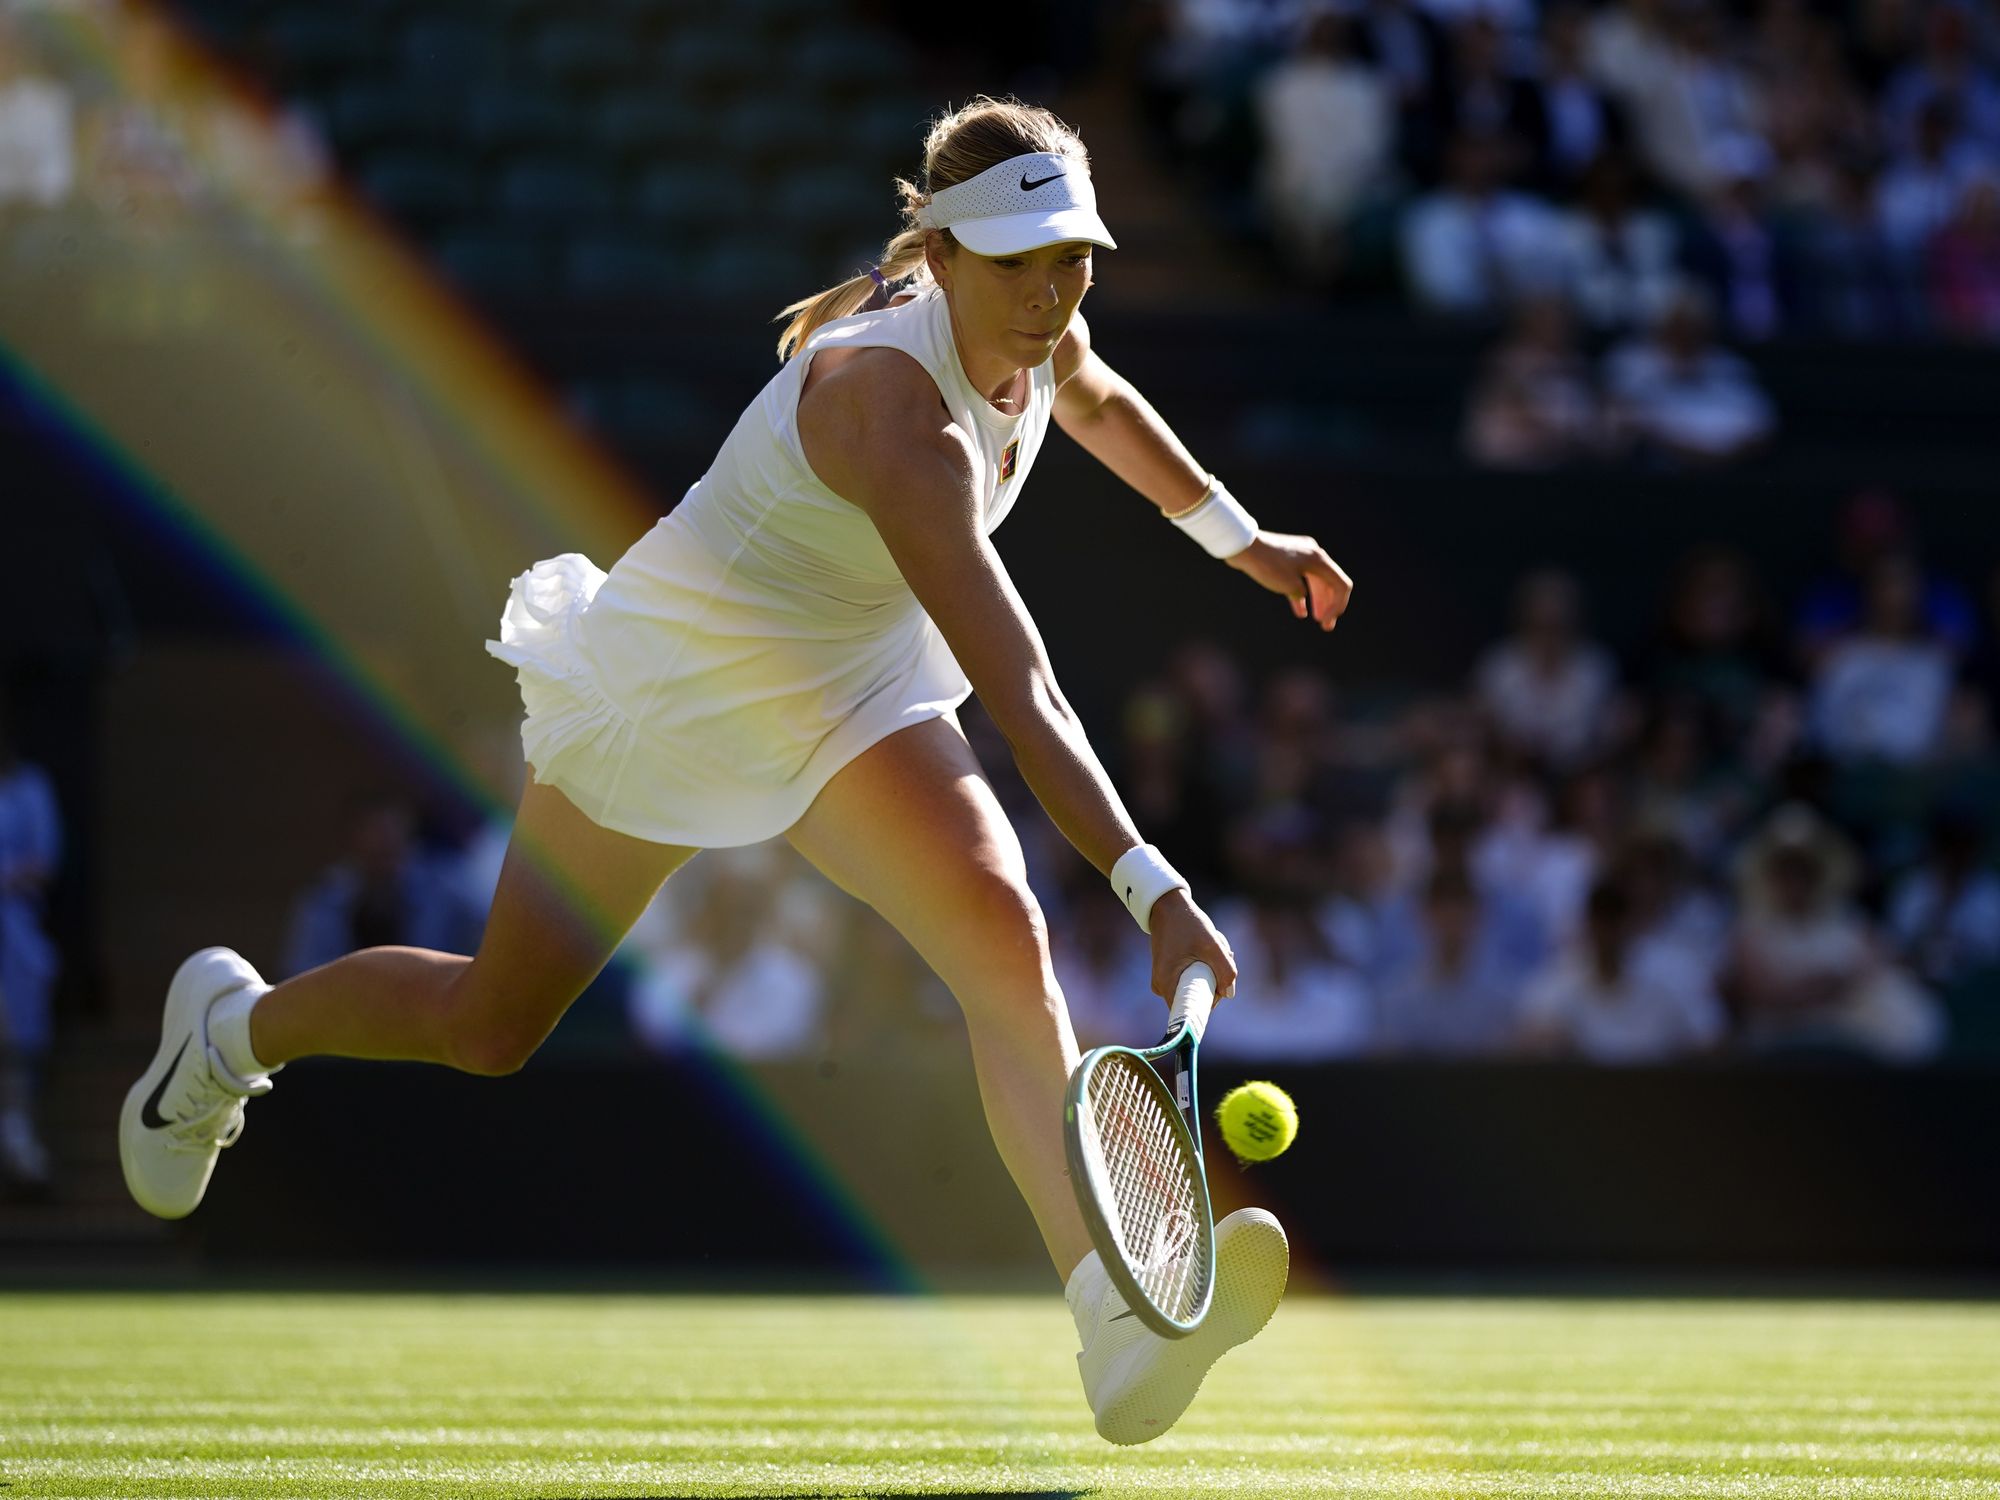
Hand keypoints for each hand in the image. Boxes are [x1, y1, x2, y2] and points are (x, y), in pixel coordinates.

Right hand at [1145, 888, 1237, 1003]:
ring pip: (1198, 986)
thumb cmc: (1187, 923)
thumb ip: (1225, 971)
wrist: (1168, 905)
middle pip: (1198, 998)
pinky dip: (1203, 966)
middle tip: (1222, 955)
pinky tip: (1206, 947)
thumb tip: (1229, 994)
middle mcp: (1162, 987)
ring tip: (1214, 946)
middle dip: (1216, 980)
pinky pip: (1192, 978)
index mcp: (1167, 984)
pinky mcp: (1169, 973)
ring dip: (1211, 970)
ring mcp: (1164, 981)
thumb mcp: (1212, 945)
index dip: (1212, 1001)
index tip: (1221, 983)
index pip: (1193, 1011)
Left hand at [1228, 532, 1352, 631]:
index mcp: (1319, 560)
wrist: (1243, 546)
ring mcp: (1301, 555)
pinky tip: (1300, 611)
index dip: (1338, 605)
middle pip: (1330, 583)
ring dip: (1317, 600)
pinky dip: (1302, 594)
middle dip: (1330, 605)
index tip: (1326, 622)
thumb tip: (1301, 596)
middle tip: (1326, 626)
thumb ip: (1301, 593)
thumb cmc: (1266, 565)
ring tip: (1316, 618)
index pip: (1341, 584)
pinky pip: (1301, 578)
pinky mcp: (1288, 558)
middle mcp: (1314, 555)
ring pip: (1315, 581)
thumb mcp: (1288, 585)